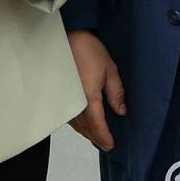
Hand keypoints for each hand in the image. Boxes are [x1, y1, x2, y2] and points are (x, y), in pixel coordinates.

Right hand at [66, 29, 124, 150]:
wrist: (65, 35)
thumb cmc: (88, 50)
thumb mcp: (110, 69)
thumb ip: (116, 92)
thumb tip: (120, 111)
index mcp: (89, 98)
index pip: (97, 125)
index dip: (104, 137)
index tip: (111, 145)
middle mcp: (74, 102)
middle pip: (85, 127)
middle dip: (95, 137)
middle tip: (104, 144)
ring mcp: (64, 98)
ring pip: (75, 123)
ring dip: (85, 132)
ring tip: (94, 136)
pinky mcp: (58, 93)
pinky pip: (68, 114)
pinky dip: (76, 122)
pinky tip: (81, 122)